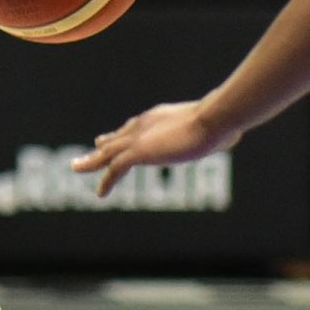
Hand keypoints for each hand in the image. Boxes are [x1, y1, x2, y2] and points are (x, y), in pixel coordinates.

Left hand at [73, 100, 240, 196]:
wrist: (213, 119)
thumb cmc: (222, 121)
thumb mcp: (218, 127)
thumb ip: (218, 132)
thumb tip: (235, 135)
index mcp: (159, 117)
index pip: (135, 127)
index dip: (123, 134)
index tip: (114, 138)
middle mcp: (144, 124)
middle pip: (117, 137)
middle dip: (103, 146)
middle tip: (90, 150)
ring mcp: (139, 137)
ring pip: (107, 152)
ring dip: (91, 161)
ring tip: (75, 168)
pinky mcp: (139, 151)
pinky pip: (114, 168)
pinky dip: (106, 180)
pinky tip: (100, 193)